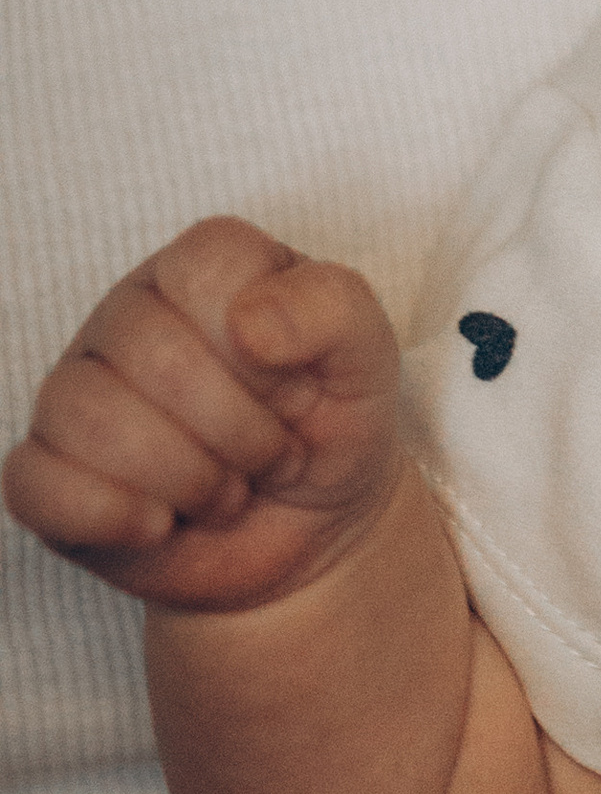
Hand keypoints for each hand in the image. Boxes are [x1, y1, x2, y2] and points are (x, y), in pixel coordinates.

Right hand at [1, 223, 401, 614]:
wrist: (311, 529)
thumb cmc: (332, 422)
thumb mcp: (368, 357)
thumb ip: (332, 309)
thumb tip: (250, 321)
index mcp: (203, 267)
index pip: (206, 264)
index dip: (263, 345)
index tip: (296, 388)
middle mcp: (128, 316)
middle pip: (149, 348)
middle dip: (237, 428)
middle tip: (271, 454)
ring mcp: (78, 392)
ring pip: (90, 415)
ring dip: (187, 477)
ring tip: (226, 490)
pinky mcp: (49, 473)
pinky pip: (39, 482)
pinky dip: (116, 517)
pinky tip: (161, 524)